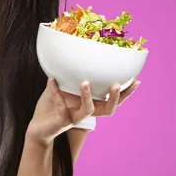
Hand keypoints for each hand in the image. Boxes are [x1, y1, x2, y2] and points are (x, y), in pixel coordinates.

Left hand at [26, 78, 140, 145]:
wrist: (39, 125)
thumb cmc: (53, 105)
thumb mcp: (65, 86)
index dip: (126, 93)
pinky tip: (51, 80)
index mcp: (93, 104)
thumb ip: (73, 74)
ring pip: (88, 110)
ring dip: (87, 96)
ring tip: (85, 82)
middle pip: (109, 109)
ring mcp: (76, 118)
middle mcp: (87, 112)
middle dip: (115, 98)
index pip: (114, 100)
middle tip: (115, 85)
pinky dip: (55, 91)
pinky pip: (61, 105)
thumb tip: (79, 51)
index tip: (136, 80)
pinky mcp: (63, 120)